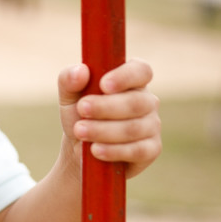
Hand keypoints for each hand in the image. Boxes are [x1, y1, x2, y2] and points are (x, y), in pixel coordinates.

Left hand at [58, 59, 161, 178]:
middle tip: (82, 109)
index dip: (125, 76)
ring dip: (104, 130)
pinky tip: (96, 150)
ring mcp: (152, 126)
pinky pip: (138, 150)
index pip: (141, 70)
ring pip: (134, 128)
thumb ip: (69, 79)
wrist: (81, 149)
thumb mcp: (69, 96)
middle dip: (106, 107)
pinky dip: (114, 151)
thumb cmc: (80, 115)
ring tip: (80, 131)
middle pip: (136, 102)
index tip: (103, 85)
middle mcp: (147, 101)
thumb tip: (80, 71)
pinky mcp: (151, 149)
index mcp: (132, 80)